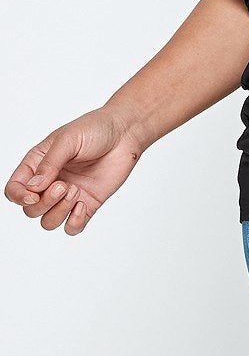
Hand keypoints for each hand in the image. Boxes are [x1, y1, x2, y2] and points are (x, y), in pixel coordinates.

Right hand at [4, 106, 144, 234]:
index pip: (15, 189)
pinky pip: (72, 227)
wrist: (126, 132)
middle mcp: (50, 182)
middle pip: (31, 209)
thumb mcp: (68, 139)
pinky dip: (73, 223)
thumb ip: (49, 164)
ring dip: (58, 212)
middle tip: (64, 186)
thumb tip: (33, 188)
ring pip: (48, 221)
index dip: (19, 196)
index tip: (34, 194)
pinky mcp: (87, 203)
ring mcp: (68, 195)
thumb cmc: (96, 128)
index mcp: (38, 164)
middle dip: (44, 203)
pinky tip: (82, 206)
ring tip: (76, 191)